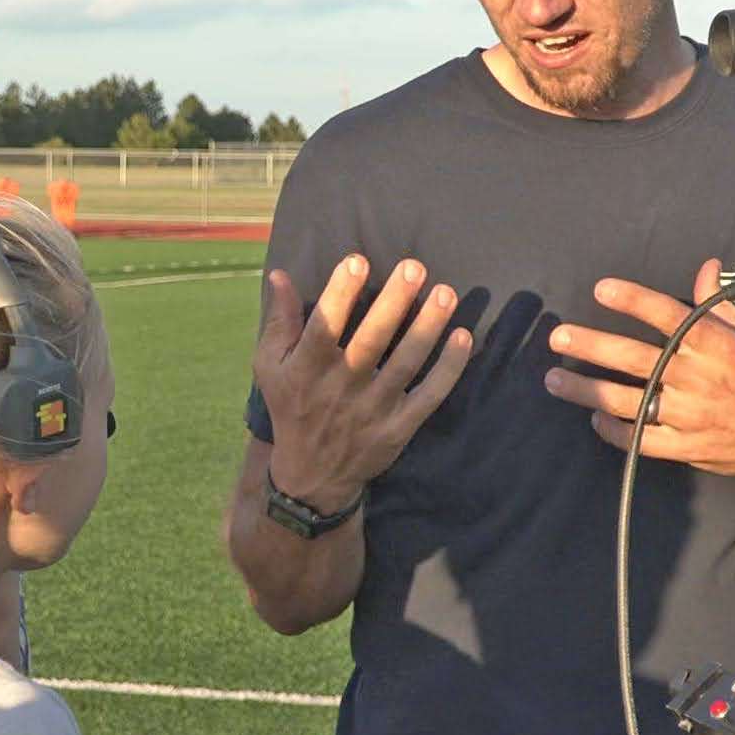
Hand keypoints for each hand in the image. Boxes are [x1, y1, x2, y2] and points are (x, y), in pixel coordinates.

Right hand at [253, 255, 474, 507]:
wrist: (312, 475)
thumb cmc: (291, 407)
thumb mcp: (271, 366)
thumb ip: (279, 321)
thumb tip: (281, 274)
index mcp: (307, 369)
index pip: (324, 327)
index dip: (340, 294)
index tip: (358, 260)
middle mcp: (341, 387)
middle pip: (372, 340)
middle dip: (394, 302)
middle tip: (415, 267)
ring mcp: (373, 409)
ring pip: (406, 364)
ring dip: (428, 327)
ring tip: (445, 292)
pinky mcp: (399, 427)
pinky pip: (429, 395)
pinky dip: (449, 369)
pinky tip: (463, 337)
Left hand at [542, 259, 734, 486]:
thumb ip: (718, 303)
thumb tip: (706, 266)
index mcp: (716, 344)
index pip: (668, 316)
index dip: (634, 300)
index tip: (601, 289)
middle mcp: (699, 378)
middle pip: (635, 358)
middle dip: (592, 346)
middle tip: (558, 337)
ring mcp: (690, 415)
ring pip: (628, 401)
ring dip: (586, 390)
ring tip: (553, 380)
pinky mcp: (686, 447)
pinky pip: (641, 440)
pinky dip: (615, 430)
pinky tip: (594, 416)